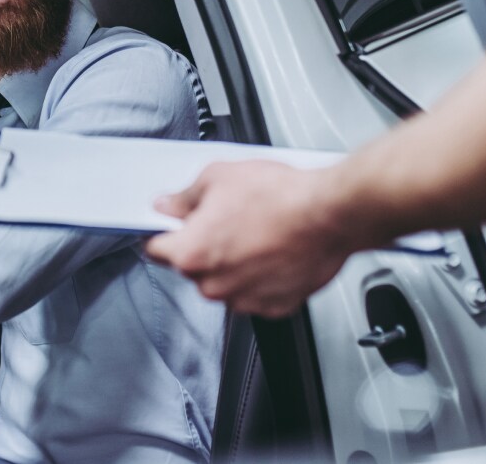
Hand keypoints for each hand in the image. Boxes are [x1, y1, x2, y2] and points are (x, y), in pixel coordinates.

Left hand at [145, 160, 366, 316]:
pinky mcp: (273, 307)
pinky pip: (253, 292)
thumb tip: (169, 205)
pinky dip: (258, 276)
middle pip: (192, 267)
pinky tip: (271, 249)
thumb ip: (185, 197)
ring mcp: (244, 299)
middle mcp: (214, 284)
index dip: (161, 234)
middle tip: (225, 220)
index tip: (167, 228)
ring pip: (223, 282)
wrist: (330, 214)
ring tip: (255, 233)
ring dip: (231, 263)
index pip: (155, 249)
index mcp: (192, 253)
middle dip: (202, 245)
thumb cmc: (280, 197)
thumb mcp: (218, 177)